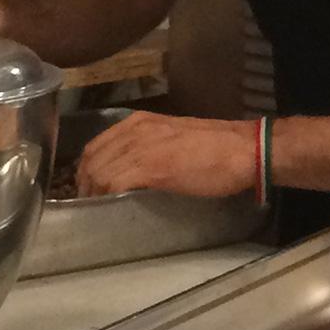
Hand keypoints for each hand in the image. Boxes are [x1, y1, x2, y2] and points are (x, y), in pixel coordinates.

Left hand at [76, 110, 259, 198]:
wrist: (244, 151)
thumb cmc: (217, 147)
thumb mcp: (174, 137)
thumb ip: (151, 146)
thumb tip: (134, 168)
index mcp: (140, 121)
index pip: (96, 144)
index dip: (87, 168)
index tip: (90, 187)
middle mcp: (135, 129)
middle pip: (92, 158)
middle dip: (85, 182)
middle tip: (90, 202)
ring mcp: (142, 147)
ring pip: (99, 171)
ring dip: (93, 192)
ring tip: (97, 208)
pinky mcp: (151, 167)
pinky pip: (113, 182)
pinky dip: (106, 196)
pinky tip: (109, 206)